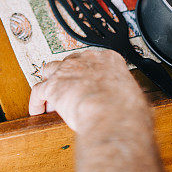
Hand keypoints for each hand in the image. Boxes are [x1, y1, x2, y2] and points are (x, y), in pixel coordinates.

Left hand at [29, 50, 162, 171]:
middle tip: (69, 90)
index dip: (88, 71)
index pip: (94, 59)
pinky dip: (36, 101)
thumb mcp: (134, 95)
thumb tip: (134, 106)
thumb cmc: (126, 107)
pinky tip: (37, 109)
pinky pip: (38, 91)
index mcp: (108, 59)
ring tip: (50, 96)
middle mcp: (85, 61)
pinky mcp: (52, 87)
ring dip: (49, 82)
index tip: (88, 79)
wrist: (111, 112)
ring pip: (50, 70)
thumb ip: (128, 95)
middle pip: (70, 62)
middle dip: (68, 76)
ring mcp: (67, 71)